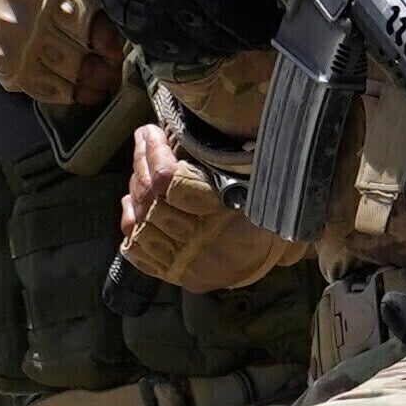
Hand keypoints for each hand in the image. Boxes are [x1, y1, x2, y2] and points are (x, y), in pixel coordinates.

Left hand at [117, 121, 305, 299]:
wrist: (273, 253)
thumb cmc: (265, 208)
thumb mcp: (252, 179)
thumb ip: (220, 162)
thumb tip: (177, 134)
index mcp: (222, 214)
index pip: (170, 181)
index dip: (154, 153)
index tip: (151, 131)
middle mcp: (200, 243)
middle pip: (151, 199)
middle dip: (141, 163)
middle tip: (142, 140)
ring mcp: (183, 262)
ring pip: (141, 222)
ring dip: (135, 188)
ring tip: (139, 166)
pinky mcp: (175, 274)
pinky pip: (138, 250)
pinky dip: (131, 223)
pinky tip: (133, 201)